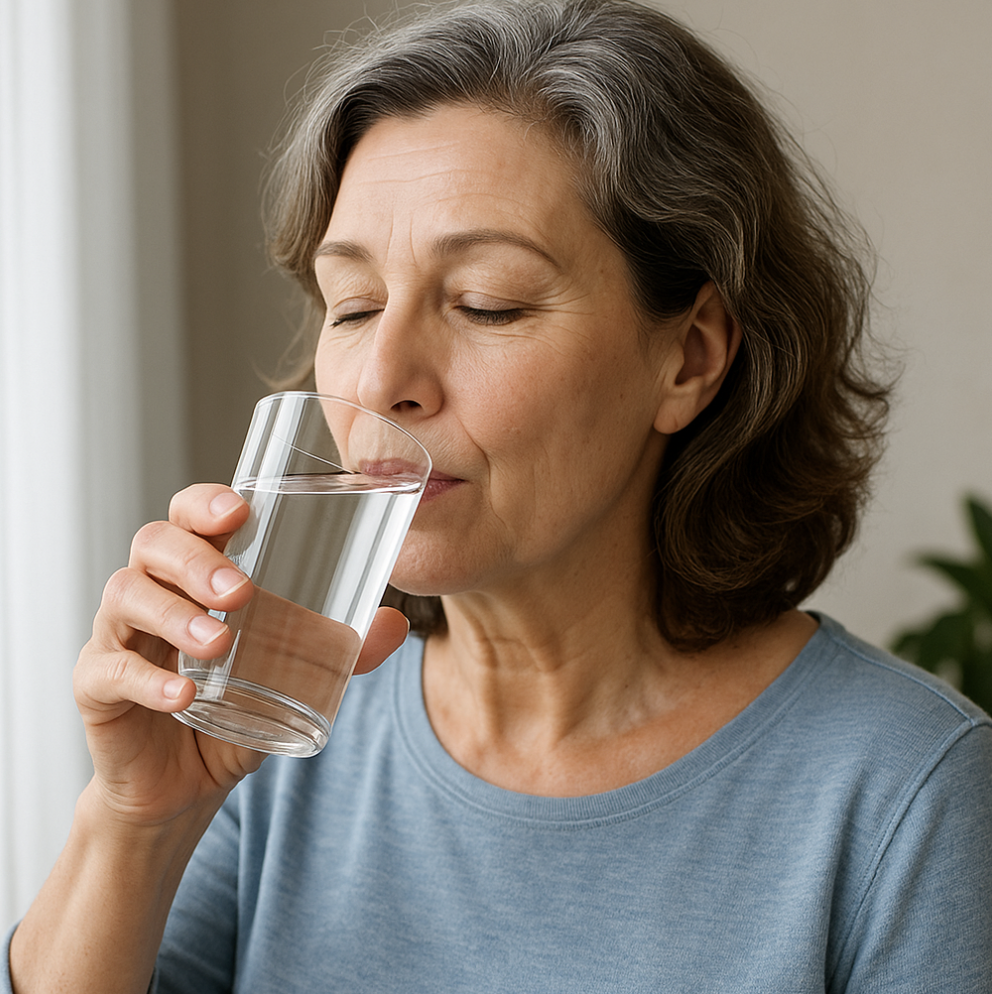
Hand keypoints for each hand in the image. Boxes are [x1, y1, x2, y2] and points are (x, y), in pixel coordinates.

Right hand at [73, 483, 409, 826]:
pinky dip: (148, 680)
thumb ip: (340, 649)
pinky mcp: (97, 688)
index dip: (205, 502)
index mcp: (193, 576)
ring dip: (174, 613)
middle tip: (241, 591)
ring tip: (218, 642)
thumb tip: (395, 623)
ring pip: (124, 596)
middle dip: (196, 559)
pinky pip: (109, 670)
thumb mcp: (291, 676)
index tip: (240, 510)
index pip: (187, 516)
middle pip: (153, 544)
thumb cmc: (233, 709)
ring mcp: (118, 637)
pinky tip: (183, 695)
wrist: (184, 786)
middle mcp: (150, 593)